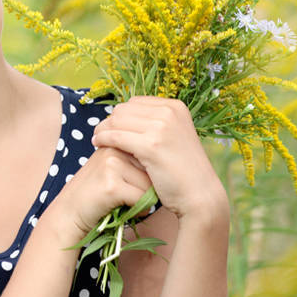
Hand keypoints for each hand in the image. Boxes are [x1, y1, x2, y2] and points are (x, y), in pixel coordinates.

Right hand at [44, 146, 153, 245]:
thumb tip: (163, 161)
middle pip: (151, 169)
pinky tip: (125, 210)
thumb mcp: (113, 168)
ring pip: (149, 185)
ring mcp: (111, 165)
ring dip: (143, 200)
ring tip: (125, 203)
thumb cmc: (96, 192)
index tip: (133, 184)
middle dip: (146, 187)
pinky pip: (141, 199)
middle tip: (128, 196)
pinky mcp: (111, 184)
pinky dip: (138, 210)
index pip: (149, 155)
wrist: (69, 212)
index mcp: (115, 141)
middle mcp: (113, 148)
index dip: (148, 174)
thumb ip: (133, 159)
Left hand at [91, 96, 228, 228]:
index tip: (113, 126)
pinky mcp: (151, 146)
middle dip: (110, 121)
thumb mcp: (173, 136)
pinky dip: (104, 139)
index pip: (136, 102)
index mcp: (175, 106)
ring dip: (103, 129)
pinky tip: (98, 144)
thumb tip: (122, 114)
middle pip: (124, 109)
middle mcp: (169, 112)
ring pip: (117, 121)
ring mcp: (161, 128)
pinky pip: (116, 136)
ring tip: (97, 139)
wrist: (199, 194)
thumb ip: (154, 123)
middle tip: (100, 133)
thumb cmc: (183, 169)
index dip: (121, 114)